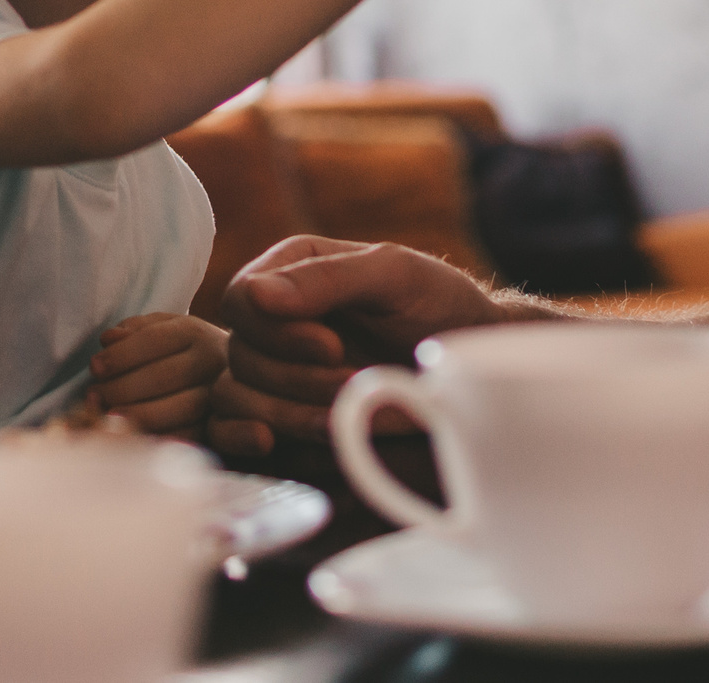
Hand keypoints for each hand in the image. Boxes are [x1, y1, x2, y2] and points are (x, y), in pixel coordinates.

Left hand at [90, 313, 228, 439]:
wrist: (231, 371)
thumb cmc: (180, 348)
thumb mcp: (161, 327)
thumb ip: (133, 329)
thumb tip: (109, 340)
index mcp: (194, 332)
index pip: (153, 341)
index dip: (119, 355)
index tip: (94, 366)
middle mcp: (211, 362)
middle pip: (161, 376)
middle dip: (120, 388)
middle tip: (93, 395)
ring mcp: (217, 396)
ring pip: (175, 410)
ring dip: (135, 415)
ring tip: (107, 414)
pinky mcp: (216, 426)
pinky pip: (184, 436)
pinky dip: (154, 437)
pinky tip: (131, 433)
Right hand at [205, 236, 520, 456]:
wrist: (470, 359)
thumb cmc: (437, 303)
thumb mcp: (394, 275)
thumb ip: (327, 279)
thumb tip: (255, 295)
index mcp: (290, 269)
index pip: (240, 300)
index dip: (276, 330)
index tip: (332, 347)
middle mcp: (274, 317)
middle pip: (240, 353)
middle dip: (295, 377)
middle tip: (353, 381)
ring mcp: (275, 367)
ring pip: (239, 394)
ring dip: (289, 410)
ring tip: (344, 411)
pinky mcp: (281, 410)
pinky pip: (238, 426)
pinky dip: (253, 434)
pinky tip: (279, 438)